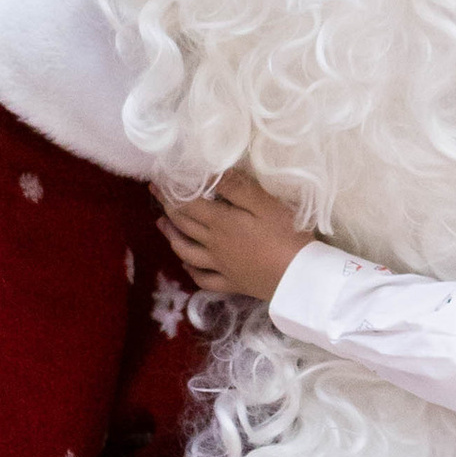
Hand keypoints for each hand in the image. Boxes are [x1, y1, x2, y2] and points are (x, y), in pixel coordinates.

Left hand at [159, 168, 315, 303]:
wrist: (299, 278)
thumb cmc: (286, 235)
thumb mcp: (264, 203)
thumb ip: (236, 187)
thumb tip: (210, 173)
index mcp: (220, 222)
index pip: (187, 204)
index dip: (169, 192)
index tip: (156, 182)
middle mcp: (213, 244)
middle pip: (184, 225)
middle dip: (167, 208)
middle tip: (157, 196)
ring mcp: (221, 266)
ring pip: (186, 251)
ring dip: (171, 237)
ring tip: (162, 225)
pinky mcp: (232, 283)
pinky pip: (203, 279)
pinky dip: (191, 271)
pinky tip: (187, 265)